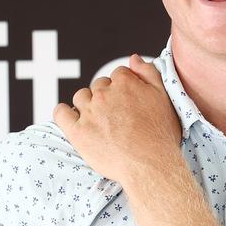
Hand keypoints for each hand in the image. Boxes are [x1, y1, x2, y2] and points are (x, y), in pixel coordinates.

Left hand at [53, 54, 181, 184]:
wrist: (150, 166)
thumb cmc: (160, 134)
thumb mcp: (163, 97)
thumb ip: (148, 73)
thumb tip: (133, 58)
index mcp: (125, 82)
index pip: (118, 74)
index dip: (123, 87)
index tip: (127, 101)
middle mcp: (104, 94)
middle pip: (98, 85)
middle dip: (106, 96)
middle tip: (116, 115)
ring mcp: (89, 112)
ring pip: (81, 97)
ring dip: (87, 104)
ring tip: (99, 120)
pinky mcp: (77, 131)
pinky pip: (61, 113)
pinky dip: (64, 113)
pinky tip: (71, 118)